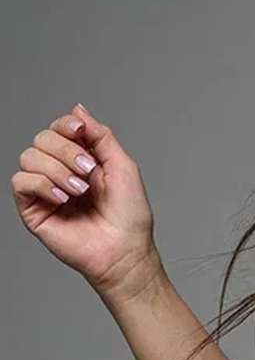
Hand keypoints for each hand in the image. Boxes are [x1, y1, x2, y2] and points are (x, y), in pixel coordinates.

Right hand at [12, 103, 160, 298]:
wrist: (124, 250)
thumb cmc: (128, 215)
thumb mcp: (122, 165)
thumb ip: (100, 135)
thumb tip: (78, 109)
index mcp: (81, 160)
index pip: (59, 128)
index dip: (66, 124)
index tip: (80, 129)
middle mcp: (60, 171)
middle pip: (42, 138)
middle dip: (67, 150)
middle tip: (88, 172)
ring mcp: (45, 190)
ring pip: (29, 156)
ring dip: (57, 170)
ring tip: (79, 190)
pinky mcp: (33, 209)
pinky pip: (21, 181)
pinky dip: (42, 184)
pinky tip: (63, 198)